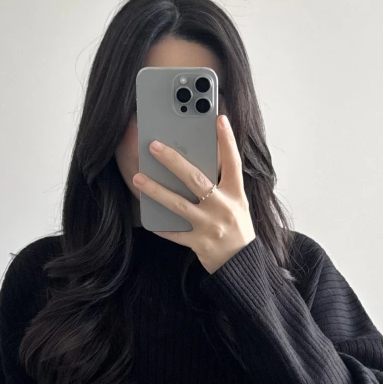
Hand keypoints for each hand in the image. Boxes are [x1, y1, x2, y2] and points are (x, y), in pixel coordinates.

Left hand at [132, 114, 255, 273]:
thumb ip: (223, 184)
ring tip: (139, 178)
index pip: (233, 162)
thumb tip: (205, 158)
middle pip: (196, 179)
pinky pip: (175, 233)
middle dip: (173, 161)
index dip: (227, 140)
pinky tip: (148, 216)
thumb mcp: (238, 203)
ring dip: (156, 190)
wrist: (243, 264)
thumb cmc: (237, 228)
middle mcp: (223, 208)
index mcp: (236, 195)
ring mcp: (210, 226)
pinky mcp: (199, 243)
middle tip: (154, 146)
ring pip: (178, 204)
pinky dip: (161, 225)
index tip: (218, 119)